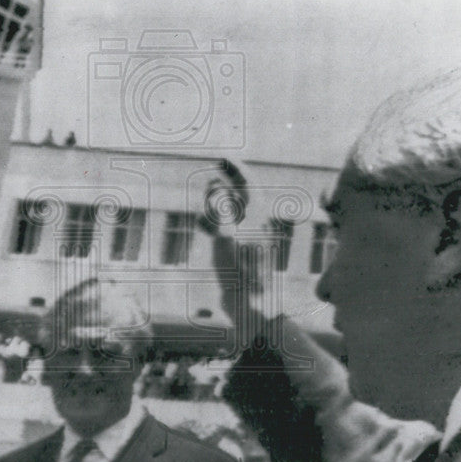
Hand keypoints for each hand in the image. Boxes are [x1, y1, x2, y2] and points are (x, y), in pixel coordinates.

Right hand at [199, 160, 270, 334]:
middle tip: (213, 172)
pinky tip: (202, 226)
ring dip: (216, 205)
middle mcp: (256, 224)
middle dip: (225, 184)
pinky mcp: (240, 252)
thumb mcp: (226, 232)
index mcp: (258, 215)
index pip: (248, 183)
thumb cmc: (241, 268)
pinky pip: (226, 229)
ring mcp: (248, 238)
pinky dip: (213, 223)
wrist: (250, 303)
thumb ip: (218, 207)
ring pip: (231, 212)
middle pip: (240, 195)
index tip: (221, 157)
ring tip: (204, 204)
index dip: (235, 168)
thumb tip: (214, 184)